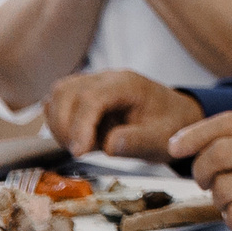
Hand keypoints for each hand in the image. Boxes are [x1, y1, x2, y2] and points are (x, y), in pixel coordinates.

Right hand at [44, 69, 201, 159]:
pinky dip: (58, 120)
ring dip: (59, 123)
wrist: (174, 117)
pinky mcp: (85, 92)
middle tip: (81, 152)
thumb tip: (110, 145)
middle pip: (67, 92)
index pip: (91, 98)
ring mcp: (94, 82)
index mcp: (128, 84)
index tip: (80, 153)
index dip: (80, 127)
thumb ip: (137, 141)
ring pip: (59, 94)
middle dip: (66, 126)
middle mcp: (108, 78)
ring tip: (81, 144)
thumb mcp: (161, 139)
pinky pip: (58, 100)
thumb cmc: (168, 126)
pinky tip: (76, 136)